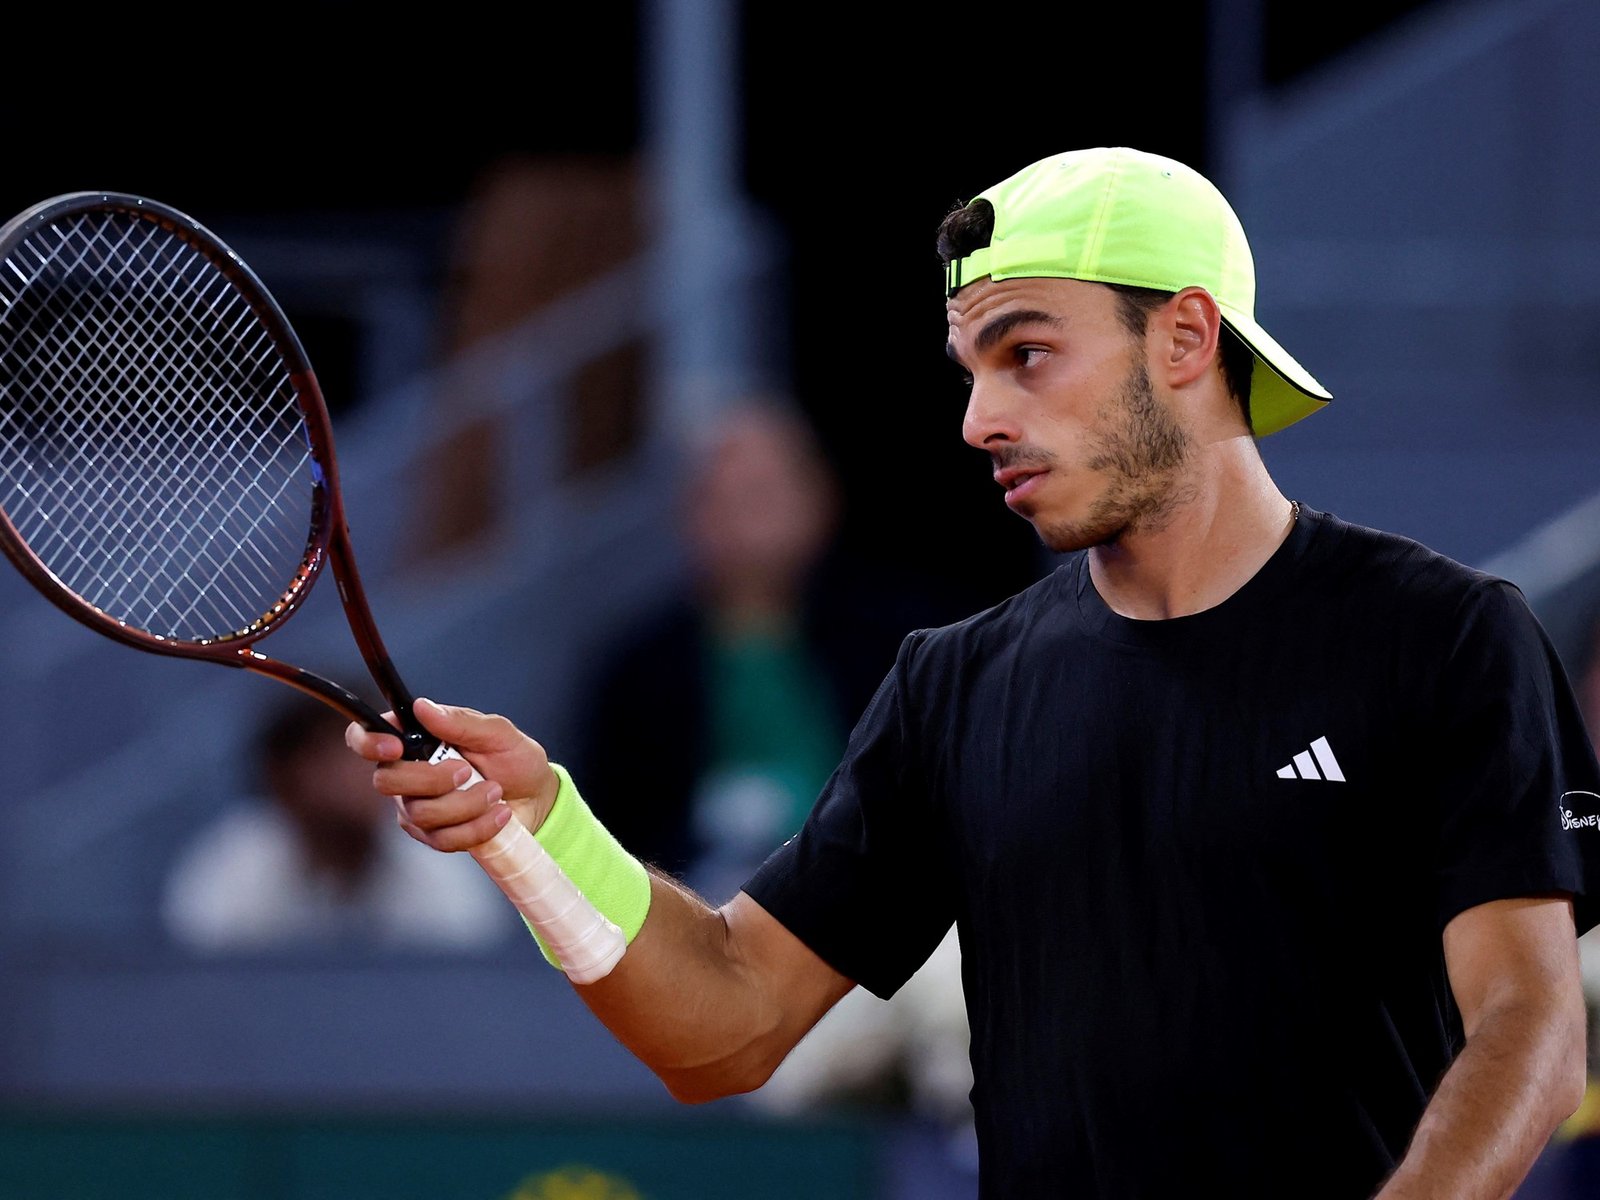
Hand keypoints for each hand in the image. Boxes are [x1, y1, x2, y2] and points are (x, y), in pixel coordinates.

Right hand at [344, 697, 559, 851]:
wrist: (536, 798)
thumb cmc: (514, 759)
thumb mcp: (498, 733)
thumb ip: (461, 721)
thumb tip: (423, 707)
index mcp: (415, 739)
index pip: (364, 737)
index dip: (368, 742)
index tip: (396, 747)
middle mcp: (407, 773)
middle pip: (386, 781)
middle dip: (431, 780)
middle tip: (467, 772)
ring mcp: (417, 807)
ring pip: (421, 814)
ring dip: (466, 804)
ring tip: (496, 792)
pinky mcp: (434, 836)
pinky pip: (443, 839)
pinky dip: (477, 827)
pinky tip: (499, 814)